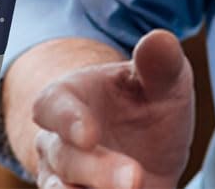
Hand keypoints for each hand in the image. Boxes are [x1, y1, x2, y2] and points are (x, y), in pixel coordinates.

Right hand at [30, 31, 193, 188]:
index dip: (67, 121)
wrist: (148, 142)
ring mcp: (64, 179)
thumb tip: (160, 39)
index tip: (88, 134)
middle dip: (98, 171)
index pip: (51, 107)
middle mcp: (57, 142)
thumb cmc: (147, 101)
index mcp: (67, 98)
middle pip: (65, 159)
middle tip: (134, 179)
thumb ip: (160, 64)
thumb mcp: (163, 80)